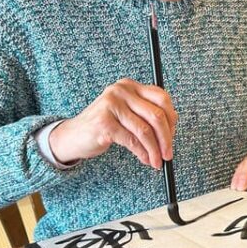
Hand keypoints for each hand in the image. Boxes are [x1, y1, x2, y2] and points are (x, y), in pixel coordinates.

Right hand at [49, 78, 177, 168]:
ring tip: (156, 161)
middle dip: (166, 138)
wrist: (73, 136)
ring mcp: (111, 105)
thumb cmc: (105, 125)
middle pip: (156, 115)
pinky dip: (142, 153)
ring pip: (145, 131)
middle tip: (168, 154)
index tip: (172, 136)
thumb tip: (172, 128)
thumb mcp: (127, 113)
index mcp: (130, 86)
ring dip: (154, 150)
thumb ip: (147, 115)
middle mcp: (121, 91)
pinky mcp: (104, 123)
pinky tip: (145, 159)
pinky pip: (132, 141)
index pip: (162, 98)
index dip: (171, 120)